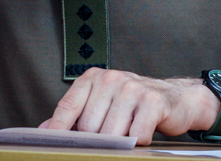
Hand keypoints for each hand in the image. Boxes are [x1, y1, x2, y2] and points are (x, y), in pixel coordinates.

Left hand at [40, 68, 216, 144]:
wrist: (177, 99)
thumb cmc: (134, 104)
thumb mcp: (102, 103)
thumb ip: (75, 115)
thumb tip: (44, 130)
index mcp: (94, 77)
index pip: (68, 106)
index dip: (58, 129)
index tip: (50, 143)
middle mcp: (112, 78)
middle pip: (90, 128)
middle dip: (100, 140)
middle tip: (114, 133)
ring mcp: (133, 89)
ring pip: (112, 135)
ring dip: (121, 142)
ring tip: (130, 130)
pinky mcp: (153, 102)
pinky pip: (136, 137)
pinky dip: (139, 142)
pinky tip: (145, 131)